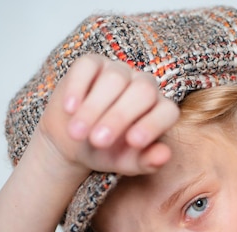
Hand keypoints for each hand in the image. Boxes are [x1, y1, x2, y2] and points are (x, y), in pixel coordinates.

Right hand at [36, 55, 178, 176]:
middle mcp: (144, 86)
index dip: (152, 124)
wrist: (72, 142)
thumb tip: (164, 156)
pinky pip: (87, 66)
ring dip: (94, 108)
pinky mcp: (92, 63)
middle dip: (119, 117)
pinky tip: (70, 109)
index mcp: (160, 110)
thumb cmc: (107, 152)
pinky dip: (78, 87)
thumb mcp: (127, 163)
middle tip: (98, 141)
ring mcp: (119, 71)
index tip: (133, 142)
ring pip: (115, 79)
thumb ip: (148, 161)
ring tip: (77, 133)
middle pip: (142, 92)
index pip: (166, 111)